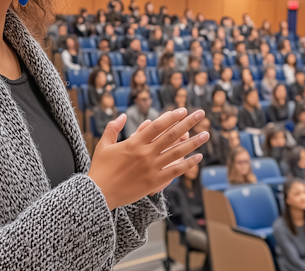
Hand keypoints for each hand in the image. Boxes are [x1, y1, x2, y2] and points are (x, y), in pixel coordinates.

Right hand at [88, 108, 207, 210]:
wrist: (98, 194)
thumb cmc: (100, 168)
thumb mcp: (103, 145)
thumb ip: (113, 128)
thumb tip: (124, 115)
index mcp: (134, 142)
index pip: (158, 125)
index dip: (172, 116)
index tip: (183, 110)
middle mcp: (145, 153)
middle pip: (171, 135)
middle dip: (188, 123)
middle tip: (201, 114)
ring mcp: (152, 168)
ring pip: (177, 152)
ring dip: (193, 142)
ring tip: (206, 134)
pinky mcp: (154, 182)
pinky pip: (175, 171)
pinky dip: (188, 164)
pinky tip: (198, 157)